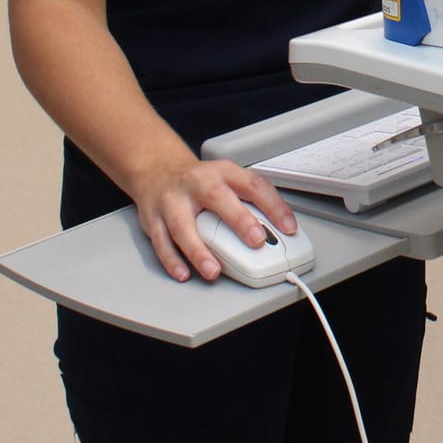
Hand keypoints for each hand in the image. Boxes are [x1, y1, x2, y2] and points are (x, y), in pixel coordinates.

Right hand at [130, 156, 297, 282]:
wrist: (157, 169)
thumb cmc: (199, 181)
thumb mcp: (227, 180)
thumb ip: (248, 202)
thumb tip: (276, 231)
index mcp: (223, 173)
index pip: (253, 184)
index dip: (274, 205)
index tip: (289, 227)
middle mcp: (198, 183)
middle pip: (218, 198)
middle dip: (239, 220)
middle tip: (256, 241)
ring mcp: (173, 200)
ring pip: (183, 226)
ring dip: (199, 251)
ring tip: (213, 271)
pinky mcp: (153, 218)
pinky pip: (161, 241)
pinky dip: (172, 260)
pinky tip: (184, 272)